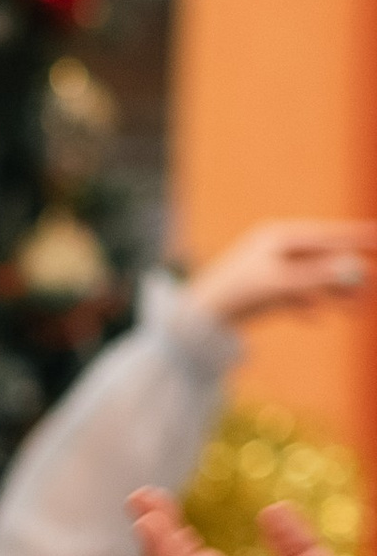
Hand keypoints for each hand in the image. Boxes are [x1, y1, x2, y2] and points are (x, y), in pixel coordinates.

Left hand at [184, 221, 374, 327]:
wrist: (197, 320)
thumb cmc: (236, 294)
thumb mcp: (281, 284)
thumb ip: (317, 277)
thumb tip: (353, 270)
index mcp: (279, 237)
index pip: (327, 235)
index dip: (356, 238)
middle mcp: (275, 249)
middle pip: (322, 258)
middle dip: (349, 274)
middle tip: (371, 290)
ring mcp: (269, 269)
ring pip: (312, 278)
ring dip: (334, 292)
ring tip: (354, 309)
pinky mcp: (263, 290)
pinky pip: (294, 295)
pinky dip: (307, 304)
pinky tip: (312, 317)